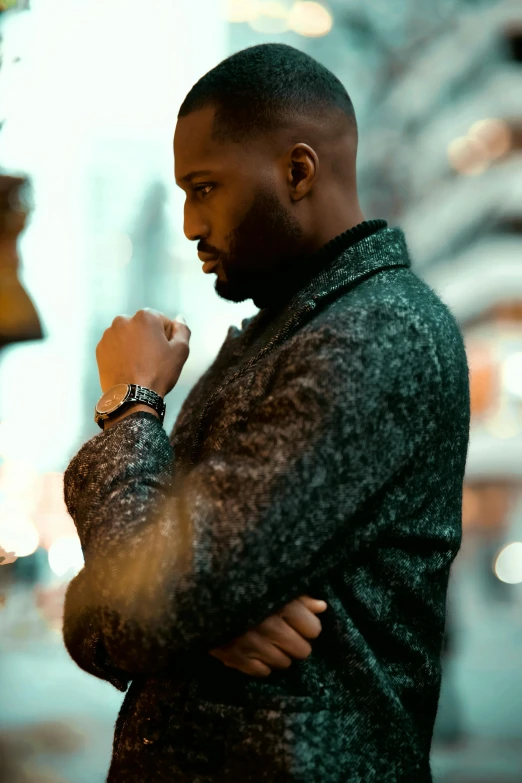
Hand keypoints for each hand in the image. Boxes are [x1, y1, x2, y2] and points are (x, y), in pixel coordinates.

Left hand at [95, 308, 190, 397]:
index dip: (167, 337)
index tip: (166, 352)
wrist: (132, 397)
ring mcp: (108, 334)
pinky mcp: (100, 349)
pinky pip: (115, 347)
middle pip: (143, 327)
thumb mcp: (180, 351)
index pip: (162, 320)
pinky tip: (128, 368)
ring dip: (134, 345)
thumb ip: (183, 330)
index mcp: (145, 316)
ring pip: (128, 336)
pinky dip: (122, 354)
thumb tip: (180, 318)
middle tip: (153, 359)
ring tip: (140, 365)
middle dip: (148, 338)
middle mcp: (123, 320)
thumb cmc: (159, 373)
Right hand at [209, 595, 326, 676]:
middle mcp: (270, 627)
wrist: (199, 593)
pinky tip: (255, 650)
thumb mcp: (273, 583)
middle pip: (302, 651)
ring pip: (283, 663)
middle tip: (285, 632)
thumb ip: (299, 596)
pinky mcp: (235, 658)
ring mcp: (252, 645)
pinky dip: (261, 663)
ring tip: (269, 640)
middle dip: (296, 642)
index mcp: (282, 605)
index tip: (299, 621)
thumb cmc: (243, 585)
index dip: (308, 626)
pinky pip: (262, 672)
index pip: (314, 630)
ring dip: (279, 653)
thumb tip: (322, 607)